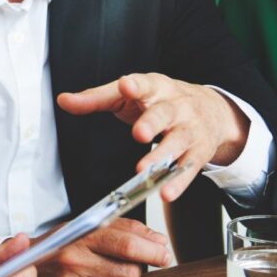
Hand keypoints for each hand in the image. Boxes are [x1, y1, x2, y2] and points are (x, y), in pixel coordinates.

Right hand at [33, 218, 172, 276]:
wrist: (20, 272)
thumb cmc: (57, 249)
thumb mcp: (83, 228)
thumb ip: (122, 229)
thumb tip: (159, 241)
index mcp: (78, 237)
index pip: (126, 244)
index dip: (152, 251)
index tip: (164, 254)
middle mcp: (74, 263)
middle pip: (131, 273)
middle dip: (135, 270)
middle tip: (122, 265)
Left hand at [56, 72, 248, 200]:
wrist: (212, 110)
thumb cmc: (161, 100)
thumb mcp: (129, 95)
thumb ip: (96, 98)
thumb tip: (64, 100)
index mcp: (155, 88)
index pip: (145, 84)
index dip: (135, 86)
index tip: (126, 86)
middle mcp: (176, 107)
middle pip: (164, 114)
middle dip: (152, 123)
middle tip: (139, 133)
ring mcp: (190, 129)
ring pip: (177, 142)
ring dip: (161, 156)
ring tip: (144, 170)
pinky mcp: (198, 152)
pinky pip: (188, 168)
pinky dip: (178, 182)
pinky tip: (166, 192)